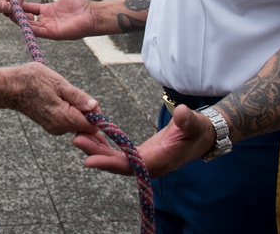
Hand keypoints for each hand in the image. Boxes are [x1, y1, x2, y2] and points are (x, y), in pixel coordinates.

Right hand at [0, 62, 99, 135]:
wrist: (9, 87)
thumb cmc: (32, 81)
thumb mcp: (58, 83)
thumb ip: (78, 97)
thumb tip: (95, 107)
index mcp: (64, 119)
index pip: (92, 126)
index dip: (96, 114)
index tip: (89, 100)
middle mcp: (60, 128)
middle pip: (85, 125)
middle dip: (86, 111)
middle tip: (74, 93)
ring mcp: (54, 128)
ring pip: (76, 122)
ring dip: (76, 109)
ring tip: (63, 93)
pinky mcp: (50, 125)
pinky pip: (67, 120)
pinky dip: (68, 110)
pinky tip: (58, 98)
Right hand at [13, 0, 95, 39]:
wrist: (91, 14)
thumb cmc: (82, 3)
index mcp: (47, 10)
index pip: (29, 8)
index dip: (20, 3)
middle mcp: (45, 19)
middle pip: (25, 17)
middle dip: (15, 12)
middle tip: (7, 4)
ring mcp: (47, 27)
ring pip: (28, 25)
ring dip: (19, 19)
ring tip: (9, 12)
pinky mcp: (51, 33)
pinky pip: (36, 32)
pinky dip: (27, 27)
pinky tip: (20, 21)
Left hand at [72, 104, 215, 176]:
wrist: (204, 136)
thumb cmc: (199, 130)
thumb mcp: (195, 123)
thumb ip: (188, 120)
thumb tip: (182, 113)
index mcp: (160, 160)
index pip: (129, 165)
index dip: (109, 163)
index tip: (88, 160)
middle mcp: (150, 165)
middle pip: (117, 163)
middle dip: (96, 153)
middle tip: (76, 140)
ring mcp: (145, 161)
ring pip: (116, 159)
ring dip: (97, 149)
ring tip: (78, 137)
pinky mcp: (143, 154)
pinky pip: (121, 153)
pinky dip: (107, 145)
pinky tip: (95, 135)